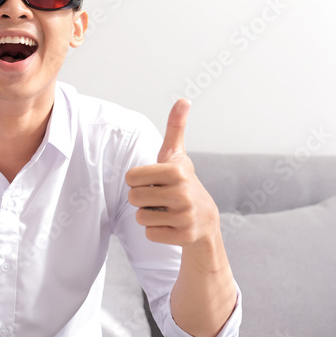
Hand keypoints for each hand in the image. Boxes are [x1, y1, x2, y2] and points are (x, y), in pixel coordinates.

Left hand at [125, 99, 220, 247]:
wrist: (205, 219)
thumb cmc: (182, 181)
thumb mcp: (177, 155)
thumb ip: (176, 127)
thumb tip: (184, 99)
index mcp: (177, 171)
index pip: (130, 178)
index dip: (137, 181)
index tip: (154, 181)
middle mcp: (183, 193)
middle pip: (133, 198)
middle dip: (141, 199)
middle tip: (159, 198)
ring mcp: (185, 217)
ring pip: (140, 218)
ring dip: (148, 215)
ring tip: (165, 210)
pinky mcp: (183, 237)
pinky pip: (149, 234)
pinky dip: (156, 231)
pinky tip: (171, 225)